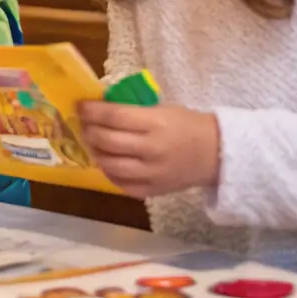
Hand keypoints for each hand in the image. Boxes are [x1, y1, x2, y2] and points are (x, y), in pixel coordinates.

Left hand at [78, 102, 221, 198]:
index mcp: (156, 123)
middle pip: (108, 140)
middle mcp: (152, 149)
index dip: (92, 111)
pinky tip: (107, 162)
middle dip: (89, 131)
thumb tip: (99, 107)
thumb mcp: (162, 109)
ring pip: (110, 165)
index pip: (114, 116)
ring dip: (95, 152)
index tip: (80, 106)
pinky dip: (109, 173)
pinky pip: (121, 184)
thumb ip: (132, 111)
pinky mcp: (152, 191)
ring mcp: (151, 173)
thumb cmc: (186, 125)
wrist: (215, 154)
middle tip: (84, 125)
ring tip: (93, 143)